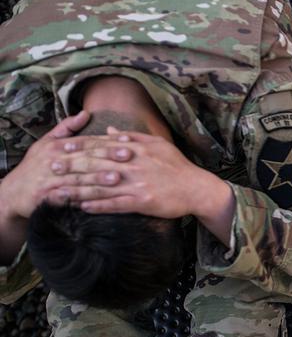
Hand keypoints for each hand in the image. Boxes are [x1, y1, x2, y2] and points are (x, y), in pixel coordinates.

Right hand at [0, 111, 129, 219]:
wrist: (13, 192)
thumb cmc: (35, 166)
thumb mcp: (47, 143)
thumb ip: (67, 128)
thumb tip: (85, 113)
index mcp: (57, 146)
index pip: (86, 142)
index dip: (107, 142)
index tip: (128, 141)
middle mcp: (54, 161)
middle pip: (84, 158)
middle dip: (107, 157)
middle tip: (129, 155)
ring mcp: (49, 180)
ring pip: (78, 179)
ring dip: (97, 179)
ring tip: (117, 178)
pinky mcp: (46, 197)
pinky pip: (67, 199)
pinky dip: (81, 200)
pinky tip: (97, 202)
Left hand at [49, 128, 211, 217]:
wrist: (197, 188)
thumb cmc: (177, 166)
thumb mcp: (158, 144)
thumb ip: (132, 137)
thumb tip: (110, 129)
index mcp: (136, 149)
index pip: (102, 145)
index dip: (80, 146)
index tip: (61, 147)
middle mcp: (133, 165)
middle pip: (96, 165)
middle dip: (72, 166)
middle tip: (50, 168)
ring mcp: (137, 184)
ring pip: (101, 186)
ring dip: (77, 189)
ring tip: (58, 191)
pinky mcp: (141, 202)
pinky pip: (114, 204)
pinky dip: (97, 205)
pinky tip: (81, 206)